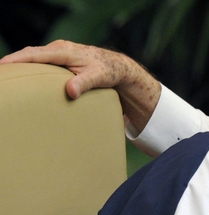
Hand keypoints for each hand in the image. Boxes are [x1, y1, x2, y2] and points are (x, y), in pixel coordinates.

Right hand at [0, 40, 159, 135]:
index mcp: (64, 51)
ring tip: (5, 75)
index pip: (36, 54)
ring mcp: (58, 51)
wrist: (116, 66)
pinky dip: (28, 65)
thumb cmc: (107, 72)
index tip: (2, 65)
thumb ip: (85, 83)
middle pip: (30, 53)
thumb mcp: (99, 78)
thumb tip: (71, 91)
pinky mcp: (59, 57)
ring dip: (19, 63)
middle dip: (12, 61)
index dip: (18, 59)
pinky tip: (21, 75)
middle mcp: (58, 48)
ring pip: (33, 56)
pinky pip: (39, 60)